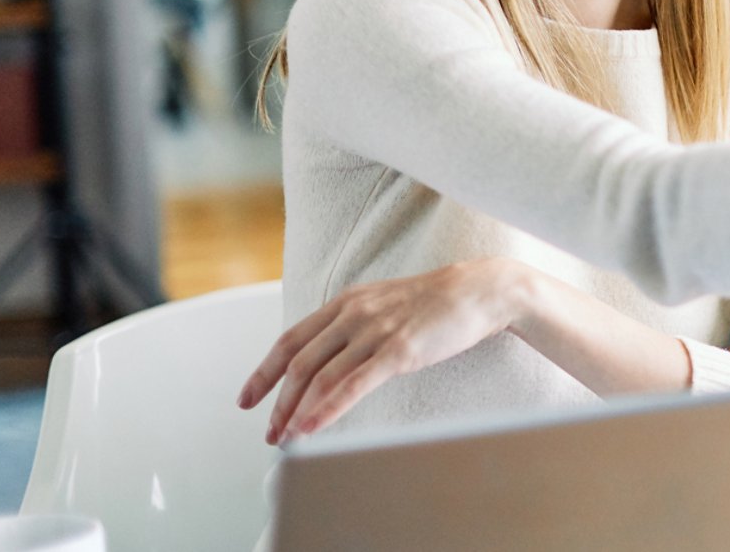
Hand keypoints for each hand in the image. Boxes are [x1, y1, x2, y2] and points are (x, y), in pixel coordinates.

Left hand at [237, 258, 534, 444]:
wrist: (480, 290)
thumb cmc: (437, 301)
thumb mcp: (383, 303)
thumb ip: (354, 324)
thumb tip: (329, 356)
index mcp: (346, 303)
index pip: (290, 340)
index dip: (263, 372)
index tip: (248, 398)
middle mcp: (353, 314)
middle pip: (299, 363)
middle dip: (277, 402)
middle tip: (268, 431)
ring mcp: (375, 331)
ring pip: (320, 376)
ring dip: (296, 412)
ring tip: (286, 439)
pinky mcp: (399, 350)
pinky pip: (353, 384)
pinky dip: (327, 409)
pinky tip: (313, 428)